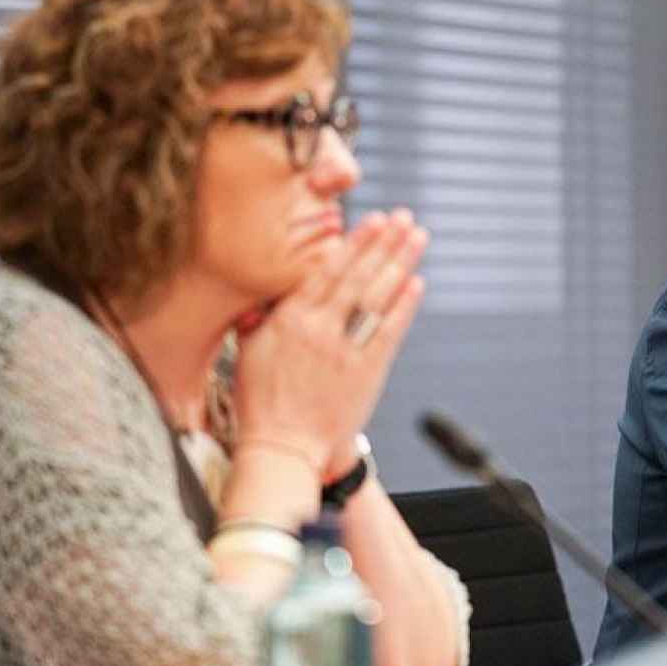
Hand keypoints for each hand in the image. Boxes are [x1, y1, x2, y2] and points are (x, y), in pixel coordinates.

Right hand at [230, 209, 427, 480]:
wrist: (284, 448)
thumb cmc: (262, 402)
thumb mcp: (249, 352)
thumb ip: (261, 316)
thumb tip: (267, 286)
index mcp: (289, 320)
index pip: (327, 271)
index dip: (354, 243)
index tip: (372, 219)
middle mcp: (319, 330)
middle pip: (358, 277)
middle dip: (383, 244)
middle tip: (404, 217)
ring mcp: (344, 351)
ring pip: (376, 298)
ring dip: (400, 264)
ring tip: (417, 238)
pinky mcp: (366, 373)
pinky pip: (388, 333)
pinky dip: (404, 307)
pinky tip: (417, 283)